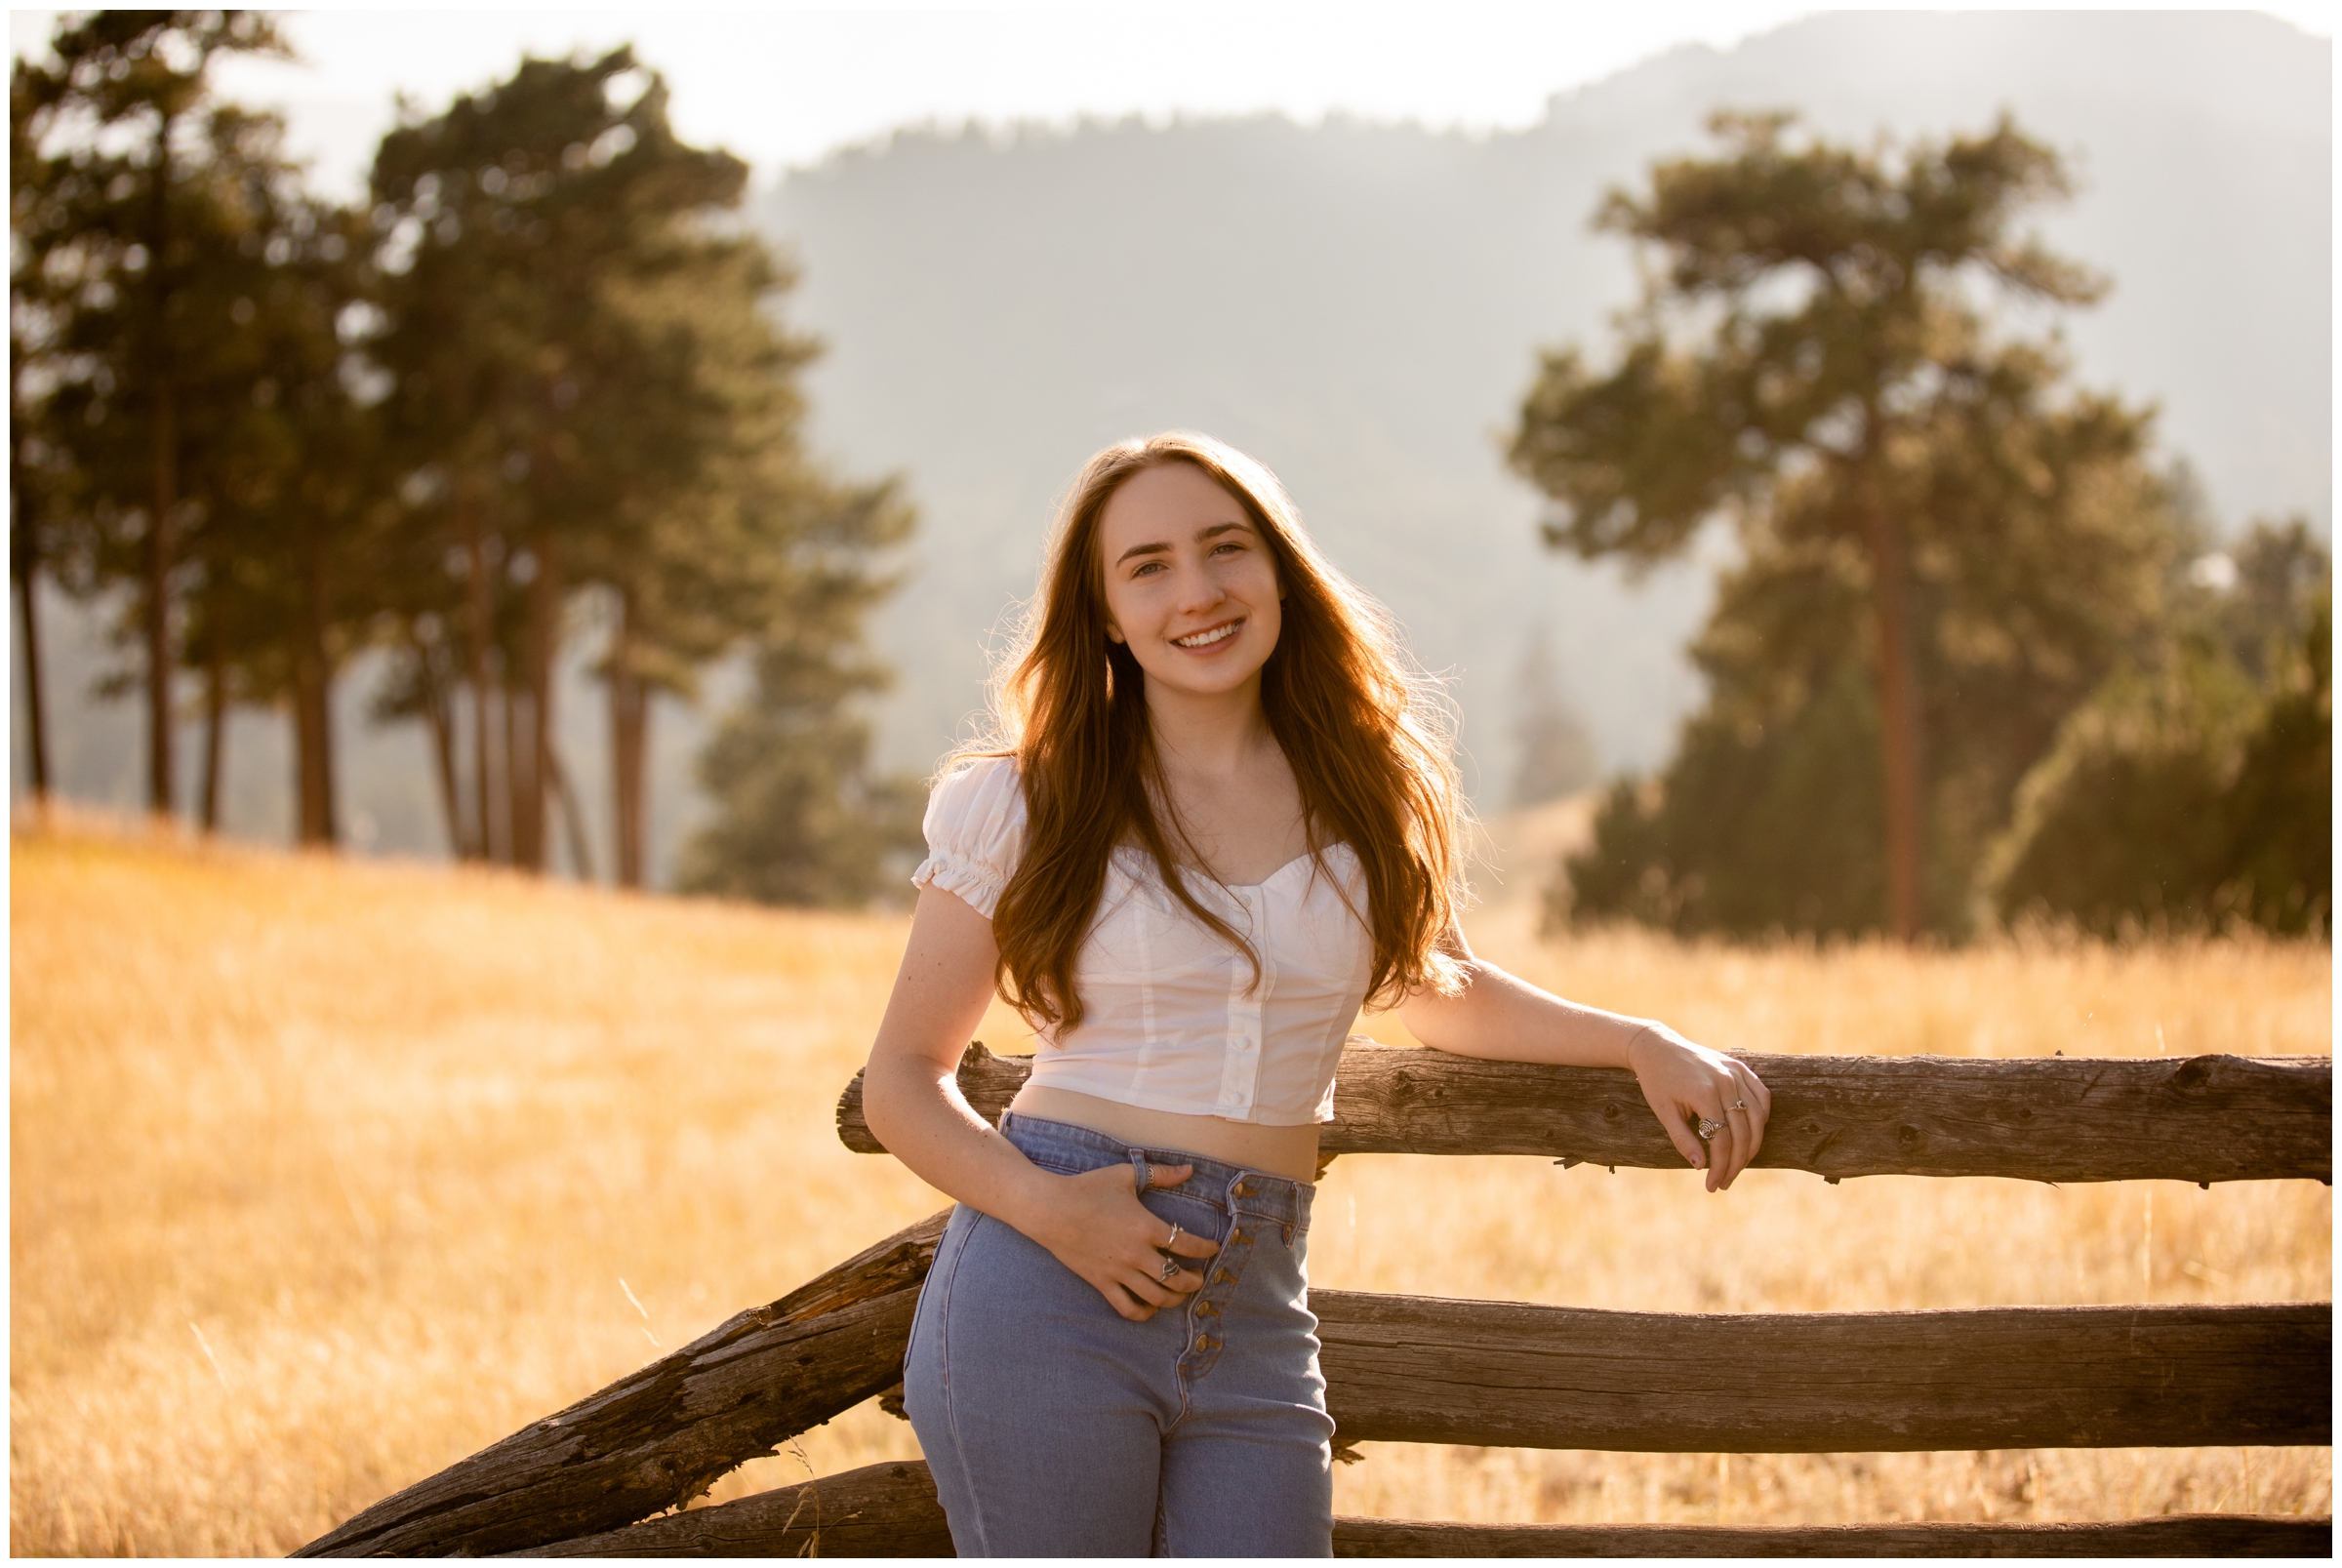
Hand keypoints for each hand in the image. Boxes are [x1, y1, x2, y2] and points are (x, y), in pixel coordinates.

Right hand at [1022, 1162, 1222, 1320]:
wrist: (1049, 1209)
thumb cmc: (1087, 1188)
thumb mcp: (1126, 1175)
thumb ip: (1161, 1174)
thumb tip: (1189, 1170)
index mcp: (1146, 1227)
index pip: (1187, 1244)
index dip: (1206, 1248)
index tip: (1214, 1248)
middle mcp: (1136, 1254)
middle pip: (1177, 1278)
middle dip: (1195, 1280)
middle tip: (1199, 1276)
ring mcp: (1119, 1272)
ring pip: (1156, 1297)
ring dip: (1175, 1298)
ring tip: (1181, 1292)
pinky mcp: (1102, 1283)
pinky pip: (1128, 1308)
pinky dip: (1144, 1312)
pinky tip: (1151, 1307)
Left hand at [1627, 1026, 1770, 1191]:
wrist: (1657, 1047)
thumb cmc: (1657, 1081)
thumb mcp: (1663, 1112)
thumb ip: (1683, 1140)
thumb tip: (1702, 1167)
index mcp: (1704, 1093)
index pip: (1722, 1140)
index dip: (1720, 1167)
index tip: (1712, 1185)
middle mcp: (1725, 1082)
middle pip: (1743, 1133)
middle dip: (1736, 1163)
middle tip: (1725, 1182)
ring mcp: (1735, 1072)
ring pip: (1758, 1117)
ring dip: (1753, 1145)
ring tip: (1739, 1164)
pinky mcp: (1740, 1067)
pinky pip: (1762, 1096)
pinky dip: (1761, 1117)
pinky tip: (1752, 1134)